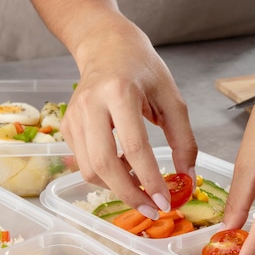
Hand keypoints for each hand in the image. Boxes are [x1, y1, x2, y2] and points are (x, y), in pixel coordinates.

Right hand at [60, 19, 197, 217]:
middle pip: (104, 164)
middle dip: (130, 194)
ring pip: (89, 169)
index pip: (135, 147)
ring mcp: (73, 116)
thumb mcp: (172, 98)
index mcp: (120, 93)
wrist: (106, 45)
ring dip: (117, 188)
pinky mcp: (66, 125)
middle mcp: (90, 105)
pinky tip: (126, 171)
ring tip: (142, 189)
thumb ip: (183, 139)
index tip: (165, 202)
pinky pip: (83, 162)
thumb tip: (188, 178)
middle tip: (153, 210)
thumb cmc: (143, 69)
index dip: (150, 179)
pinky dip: (105, 175)